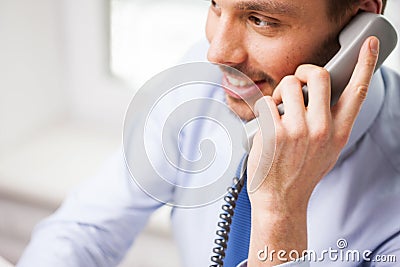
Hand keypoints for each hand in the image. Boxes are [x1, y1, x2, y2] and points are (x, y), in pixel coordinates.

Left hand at [246, 36, 378, 265]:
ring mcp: (297, 130)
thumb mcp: (326, 150)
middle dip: (303, 72)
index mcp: (339, 132)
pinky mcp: (274, 133)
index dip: (366, 64)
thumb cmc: (300, 174)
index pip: (358, 91)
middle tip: (296, 82)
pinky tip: (265, 125)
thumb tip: (320, 94)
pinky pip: (266, 101)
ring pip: (288, 84)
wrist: (281, 200)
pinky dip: (262, 109)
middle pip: (318, 75)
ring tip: (278, 110)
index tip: (369, 44)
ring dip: (280, 92)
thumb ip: (329, 122)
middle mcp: (321, 129)